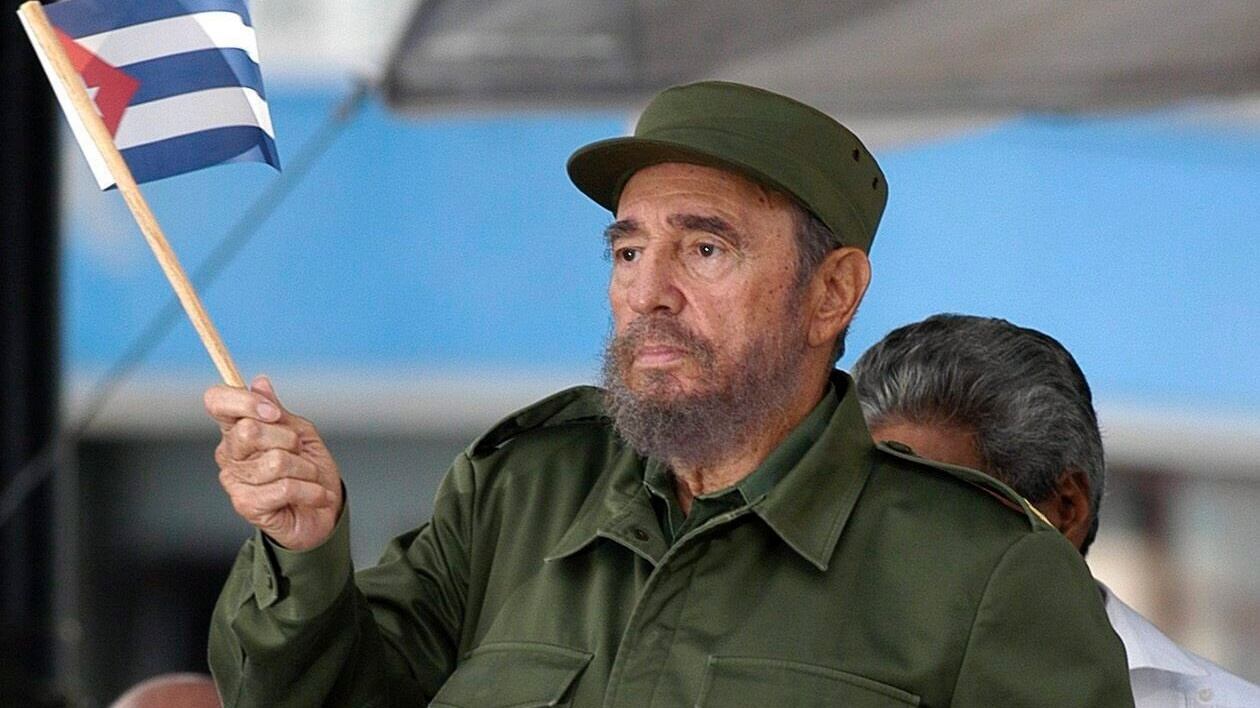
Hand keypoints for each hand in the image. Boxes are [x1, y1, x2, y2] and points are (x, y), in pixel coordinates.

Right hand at [205, 375, 342, 550]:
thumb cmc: (309, 473)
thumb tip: (259, 382)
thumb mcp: (301, 433)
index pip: (217, 402)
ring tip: (309, 477)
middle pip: (249, 430)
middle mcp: (230, 454)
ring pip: (275, 461)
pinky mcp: (247, 505)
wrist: (323, 512)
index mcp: (237, 430)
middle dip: (288, 439)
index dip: (244, 401)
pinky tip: (316, 495)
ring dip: (305, 468)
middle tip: (300, 452)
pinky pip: (285, 487)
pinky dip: (311, 490)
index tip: (274, 412)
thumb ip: (279, 412)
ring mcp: (235, 481)